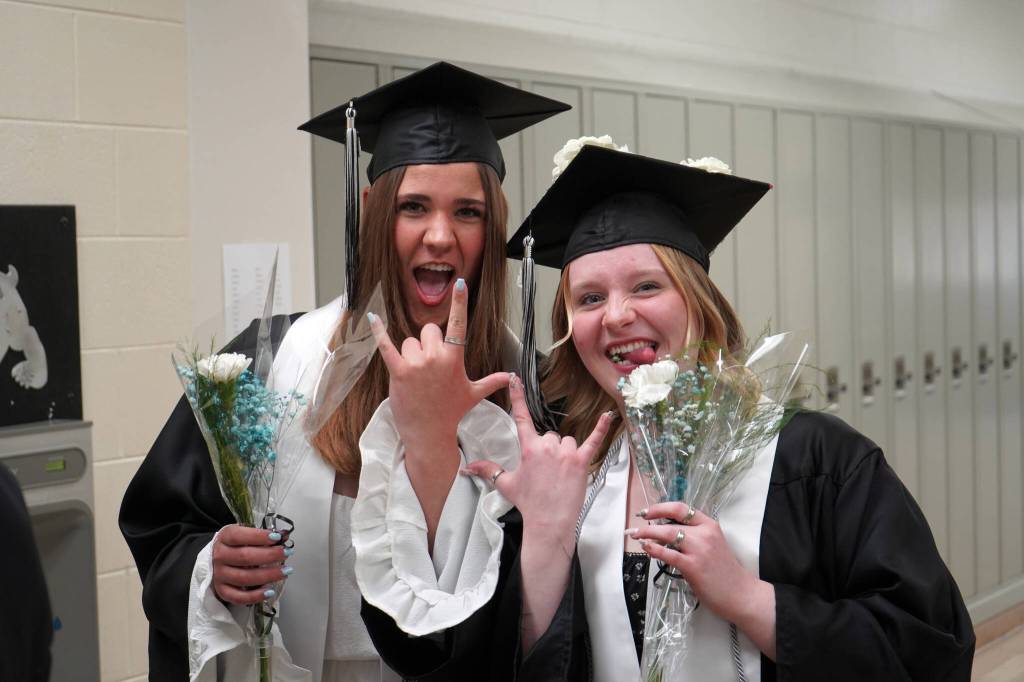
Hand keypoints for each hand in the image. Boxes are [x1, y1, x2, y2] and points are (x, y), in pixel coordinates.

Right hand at [211, 525, 292, 604]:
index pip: (238, 536)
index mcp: (224, 537)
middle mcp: (219, 556)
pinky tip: (269, 591)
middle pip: (245, 557)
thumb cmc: (235, 544)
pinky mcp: (223, 591)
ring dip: (268, 575)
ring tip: (285, 571)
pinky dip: (255, 596)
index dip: (259, 537)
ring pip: (244, 578)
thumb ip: (261, 535)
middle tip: (286, 553)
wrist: (216, 558)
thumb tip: (283, 536)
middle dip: (270, 555)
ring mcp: (220, 575)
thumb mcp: (244, 533)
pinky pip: (239, 597)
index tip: (277, 537)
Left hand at [368, 279, 509, 451]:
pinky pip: (386, 346)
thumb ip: (491, 382)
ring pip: (409, 341)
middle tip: (429, 368)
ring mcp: (417, 364)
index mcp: (455, 359)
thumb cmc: (450, 413)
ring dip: (410, 354)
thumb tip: (512, 377)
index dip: (460, 302)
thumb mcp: (473, 395)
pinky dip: (379, 332)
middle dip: (427, 344)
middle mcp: (436, 358)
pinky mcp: (398, 371)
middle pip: (428, 331)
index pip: (459, 325)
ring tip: (416, 377)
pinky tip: (373, 317)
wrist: (429, 434)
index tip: (460, 283)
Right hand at [464, 377, 613, 539]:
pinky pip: (593, 440)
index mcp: (529, 448)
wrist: (548, 522)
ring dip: (565, 452)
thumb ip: (487, 470)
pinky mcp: (582, 461)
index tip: (514, 379)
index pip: (521, 417)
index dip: (516, 397)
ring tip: (560, 473)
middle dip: (547, 450)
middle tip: (545, 472)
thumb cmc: (529, 503)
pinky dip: (601, 428)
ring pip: (567, 442)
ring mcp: (566, 453)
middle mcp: (547, 446)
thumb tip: (468, 467)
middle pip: (549, 436)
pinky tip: (608, 416)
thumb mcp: (505, 484)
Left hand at [629, 502, 767, 623]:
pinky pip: (668, 554)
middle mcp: (704, 533)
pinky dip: (654, 549)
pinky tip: (647, 548)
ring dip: (648, 534)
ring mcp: (699, 549)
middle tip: (635, 529)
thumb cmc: (725, 571)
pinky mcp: (693, 566)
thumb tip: (665, 533)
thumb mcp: (712, 544)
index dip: (660, 507)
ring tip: (637, 537)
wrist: (741, 593)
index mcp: (709, 525)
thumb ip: (694, 536)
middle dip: (649, 524)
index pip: (681, 508)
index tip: (646, 512)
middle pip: (671, 522)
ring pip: (667, 534)